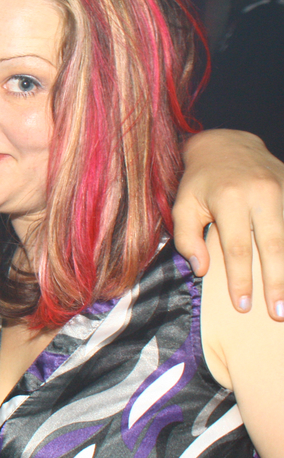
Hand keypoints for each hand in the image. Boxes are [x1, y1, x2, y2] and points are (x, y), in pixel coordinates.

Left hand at [174, 129, 283, 319]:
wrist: (227, 144)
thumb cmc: (200, 181)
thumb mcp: (183, 205)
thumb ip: (187, 238)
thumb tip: (201, 270)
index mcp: (230, 198)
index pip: (237, 248)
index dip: (241, 280)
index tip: (242, 306)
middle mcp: (262, 193)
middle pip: (274, 246)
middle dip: (277, 282)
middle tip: (278, 314)